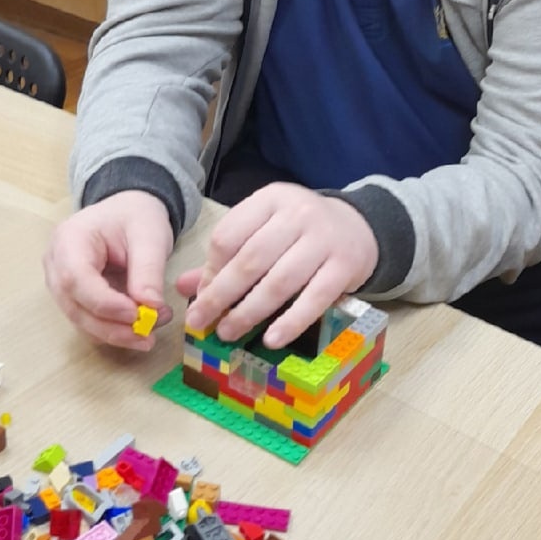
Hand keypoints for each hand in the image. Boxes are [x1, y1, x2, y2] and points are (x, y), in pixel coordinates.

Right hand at [44, 191, 174, 349]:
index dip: (104, 303)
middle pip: (74, 306)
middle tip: (147, 336)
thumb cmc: (135, 217)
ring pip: (80, 320)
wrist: (129, 213)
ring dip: (115, 334)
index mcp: (70, 239)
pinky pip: (88, 322)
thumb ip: (148, 271)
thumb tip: (151, 308)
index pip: (76, 278)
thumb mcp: (150, 236)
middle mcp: (57, 263)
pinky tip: (140, 330)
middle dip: (111, 327)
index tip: (136, 315)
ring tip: (150, 333)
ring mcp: (61, 283)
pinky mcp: (74, 298)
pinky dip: (113, 331)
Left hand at [177, 184, 377, 349]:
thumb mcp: (264, 230)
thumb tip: (182, 286)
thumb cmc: (300, 232)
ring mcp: (324, 240)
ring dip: (250, 312)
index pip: (230, 235)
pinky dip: (291, 322)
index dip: (211, 270)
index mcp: (270, 200)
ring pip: (279, 281)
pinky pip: (314, 299)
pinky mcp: (345, 266)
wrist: (359, 226)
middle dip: (221, 295)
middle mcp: (298, 214)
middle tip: (202, 322)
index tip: (200, 297)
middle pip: (251, 260)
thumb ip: (226, 255)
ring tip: (229, 332)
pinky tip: (271, 339)